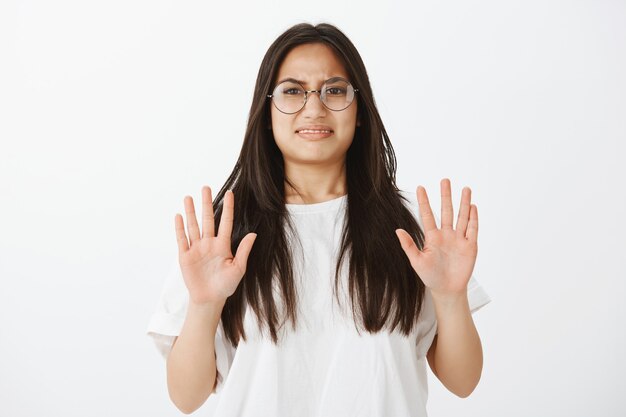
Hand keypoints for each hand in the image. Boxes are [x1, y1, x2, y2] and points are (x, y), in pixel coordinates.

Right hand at [175, 186, 256, 305]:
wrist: (210, 299)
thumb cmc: (226, 286)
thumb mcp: (238, 268)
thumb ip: (243, 251)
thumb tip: (253, 234)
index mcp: (223, 245)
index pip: (226, 221)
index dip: (228, 207)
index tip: (230, 192)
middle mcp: (209, 243)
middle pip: (207, 219)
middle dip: (206, 203)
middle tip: (205, 187)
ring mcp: (196, 249)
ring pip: (193, 226)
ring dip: (190, 212)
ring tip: (188, 197)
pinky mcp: (185, 256)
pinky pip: (182, 239)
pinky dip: (180, 228)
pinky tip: (179, 215)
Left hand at [395, 179, 477, 297]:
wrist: (447, 290)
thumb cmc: (430, 276)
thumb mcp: (416, 261)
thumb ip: (408, 246)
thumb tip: (397, 230)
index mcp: (432, 237)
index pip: (427, 215)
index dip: (424, 201)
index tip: (420, 187)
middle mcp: (446, 235)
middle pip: (446, 211)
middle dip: (446, 196)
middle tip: (445, 180)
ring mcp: (459, 239)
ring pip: (462, 217)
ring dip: (464, 203)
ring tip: (465, 189)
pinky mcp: (470, 246)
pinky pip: (472, 230)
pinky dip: (473, 219)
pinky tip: (473, 207)